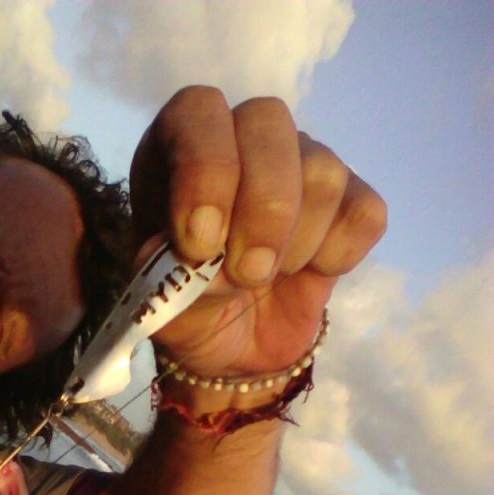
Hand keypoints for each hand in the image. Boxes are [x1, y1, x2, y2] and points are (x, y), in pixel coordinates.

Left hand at [129, 88, 386, 376]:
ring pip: (322, 168)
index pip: (198, 113)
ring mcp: (301, 164)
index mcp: (178, 149)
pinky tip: (310, 272)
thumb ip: (169, 279)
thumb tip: (190, 251)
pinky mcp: (349, 202)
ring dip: (296, 240)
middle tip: (248, 274)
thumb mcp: (164, 306)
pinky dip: (338, 253)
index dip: (205, 170)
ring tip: (266, 279)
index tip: (199, 243)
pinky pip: (363, 212)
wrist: (236, 347)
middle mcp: (241, 139)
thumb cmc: (190, 310)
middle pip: (269, 122)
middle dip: (263, 207)